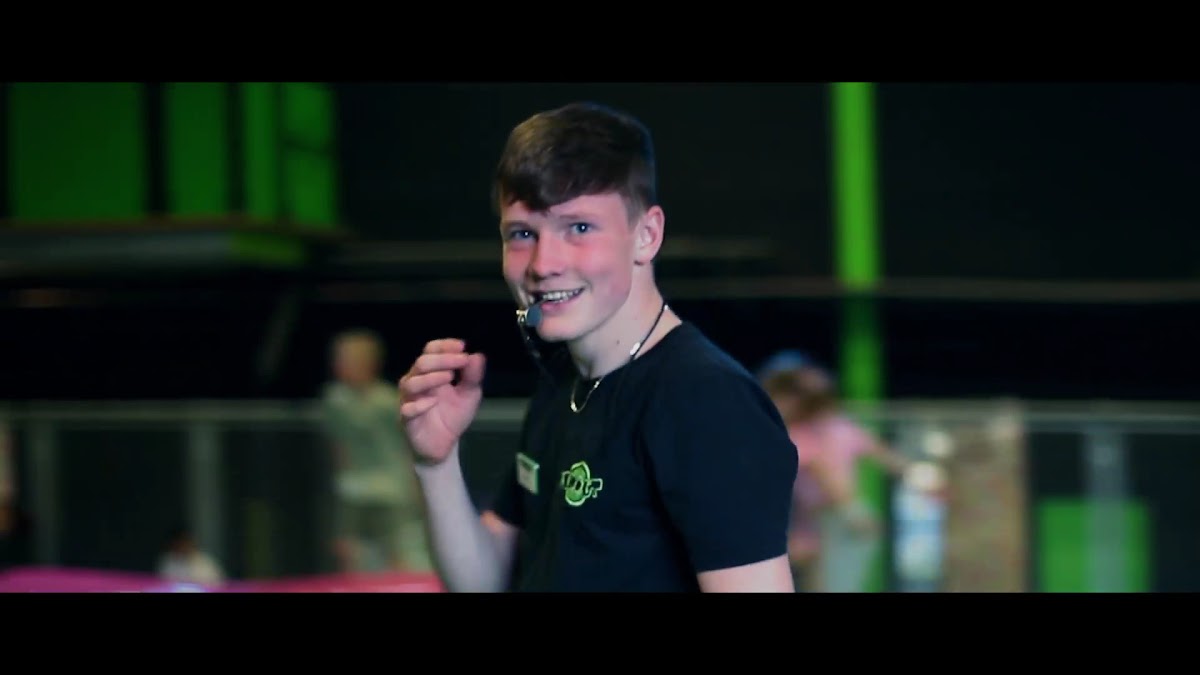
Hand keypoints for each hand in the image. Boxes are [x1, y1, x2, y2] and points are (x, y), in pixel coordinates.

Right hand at [398, 338, 486, 465]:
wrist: (444, 443)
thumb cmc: (453, 414)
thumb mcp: (469, 394)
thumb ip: (472, 376)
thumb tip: (477, 356)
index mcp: (430, 372)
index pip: (431, 350)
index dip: (444, 345)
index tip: (462, 346)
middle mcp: (416, 381)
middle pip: (421, 362)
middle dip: (442, 359)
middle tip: (461, 360)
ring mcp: (409, 400)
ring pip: (411, 383)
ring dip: (431, 377)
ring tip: (449, 378)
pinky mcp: (407, 419)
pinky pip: (407, 409)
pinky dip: (419, 404)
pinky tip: (433, 402)